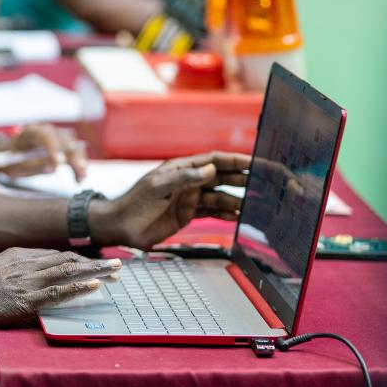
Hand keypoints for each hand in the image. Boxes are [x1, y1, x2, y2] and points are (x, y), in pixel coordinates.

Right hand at [0, 248, 120, 329]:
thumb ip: (14, 268)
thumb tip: (30, 273)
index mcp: (19, 255)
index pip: (56, 255)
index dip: (79, 259)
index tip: (96, 262)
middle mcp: (26, 264)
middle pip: (68, 260)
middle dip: (95, 262)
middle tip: (118, 264)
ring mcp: (27, 282)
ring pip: (68, 272)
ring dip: (95, 272)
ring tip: (115, 273)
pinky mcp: (25, 300)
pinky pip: (57, 292)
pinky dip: (78, 288)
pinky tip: (94, 286)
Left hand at [4, 125, 87, 179]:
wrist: (8, 157)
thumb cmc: (10, 160)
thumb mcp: (16, 166)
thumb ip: (33, 166)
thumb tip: (52, 168)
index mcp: (30, 132)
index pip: (46, 136)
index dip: (54, 149)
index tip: (60, 163)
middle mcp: (45, 131)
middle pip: (64, 140)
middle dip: (73, 156)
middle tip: (80, 171)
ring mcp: (53, 137)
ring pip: (72, 145)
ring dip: (79, 161)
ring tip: (81, 177)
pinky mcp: (58, 146)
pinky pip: (71, 153)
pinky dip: (76, 164)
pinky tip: (79, 177)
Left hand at [90, 152, 250, 248]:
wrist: (121, 226)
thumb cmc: (134, 202)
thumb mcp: (158, 186)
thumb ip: (184, 178)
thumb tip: (211, 169)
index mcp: (182, 169)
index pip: (214, 160)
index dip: (235, 160)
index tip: (256, 161)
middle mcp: (189, 181)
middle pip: (223, 177)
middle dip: (244, 179)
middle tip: (265, 184)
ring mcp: (190, 198)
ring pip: (220, 196)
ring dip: (238, 199)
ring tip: (257, 204)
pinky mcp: (188, 214)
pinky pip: (212, 211)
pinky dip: (226, 214)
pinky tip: (239, 217)